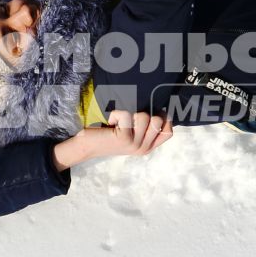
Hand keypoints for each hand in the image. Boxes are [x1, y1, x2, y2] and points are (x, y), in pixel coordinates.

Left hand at [51, 110, 173, 170]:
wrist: (86, 146)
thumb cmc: (108, 135)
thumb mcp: (131, 135)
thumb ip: (145, 128)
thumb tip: (160, 108)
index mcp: (147, 147)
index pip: (168, 132)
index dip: (164, 119)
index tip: (150, 114)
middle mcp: (143, 148)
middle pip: (158, 121)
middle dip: (145, 114)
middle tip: (129, 120)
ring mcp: (135, 144)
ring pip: (144, 116)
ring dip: (130, 114)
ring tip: (119, 122)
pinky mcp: (124, 138)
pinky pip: (127, 115)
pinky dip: (116, 114)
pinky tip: (110, 122)